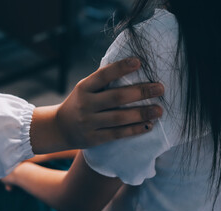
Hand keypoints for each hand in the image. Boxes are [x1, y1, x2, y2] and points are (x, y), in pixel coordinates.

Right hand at [30, 58, 163, 153]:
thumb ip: (102, 81)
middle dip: (140, 92)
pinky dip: (134, 130)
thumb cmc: (80, 103)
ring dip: (141, 113)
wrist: (60, 128)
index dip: (120, 68)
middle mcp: (85, 104)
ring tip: (159, 110)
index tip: (139, 62)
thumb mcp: (85, 89)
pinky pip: (117, 134)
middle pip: (116, 97)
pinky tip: (148, 125)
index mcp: (83, 88)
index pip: (103, 75)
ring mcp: (89, 123)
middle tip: (160, 88)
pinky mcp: (94, 138)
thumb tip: (133, 66)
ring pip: (119, 118)